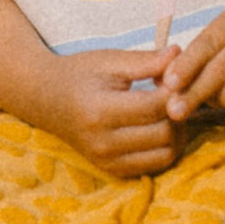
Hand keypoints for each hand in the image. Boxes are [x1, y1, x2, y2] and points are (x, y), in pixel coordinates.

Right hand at [43, 46, 182, 176]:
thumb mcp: (109, 60)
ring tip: (168, 111)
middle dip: (177, 111)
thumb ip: (146, 60)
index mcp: (100, 111)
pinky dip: (165, 147)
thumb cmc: (78, 74)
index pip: (155, 105)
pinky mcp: (111, 169)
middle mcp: (103, 142)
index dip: (175, 89)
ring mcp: (107, 160)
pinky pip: (155, 166)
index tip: (174, 76)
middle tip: (173, 93)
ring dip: (177, 132)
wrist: (44, 99)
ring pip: (165, 154)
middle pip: (164, 132)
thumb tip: (180, 54)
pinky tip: (159, 127)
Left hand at [164, 0, 224, 125]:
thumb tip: (162, 81)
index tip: (169, 84)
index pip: (208, 43)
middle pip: (220, 70)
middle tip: (175, 111)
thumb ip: (189, 58)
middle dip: (194, 93)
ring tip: (217, 96)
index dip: (186, 66)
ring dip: (218, 101)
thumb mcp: (218, 40)